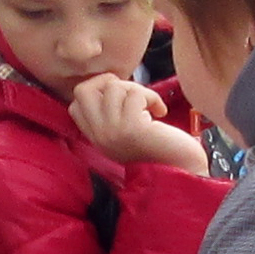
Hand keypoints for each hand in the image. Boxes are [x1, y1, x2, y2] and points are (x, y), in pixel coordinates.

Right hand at [69, 73, 209, 173]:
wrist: (179, 171)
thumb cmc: (158, 147)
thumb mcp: (125, 132)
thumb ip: (112, 114)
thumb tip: (113, 83)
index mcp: (95, 137)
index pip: (75, 103)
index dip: (97, 91)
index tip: (120, 100)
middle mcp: (99, 135)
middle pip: (83, 90)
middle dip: (109, 82)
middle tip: (129, 94)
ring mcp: (112, 132)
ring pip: (113, 87)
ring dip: (137, 90)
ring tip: (148, 106)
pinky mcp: (131, 128)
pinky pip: (136, 95)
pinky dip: (152, 98)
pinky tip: (160, 112)